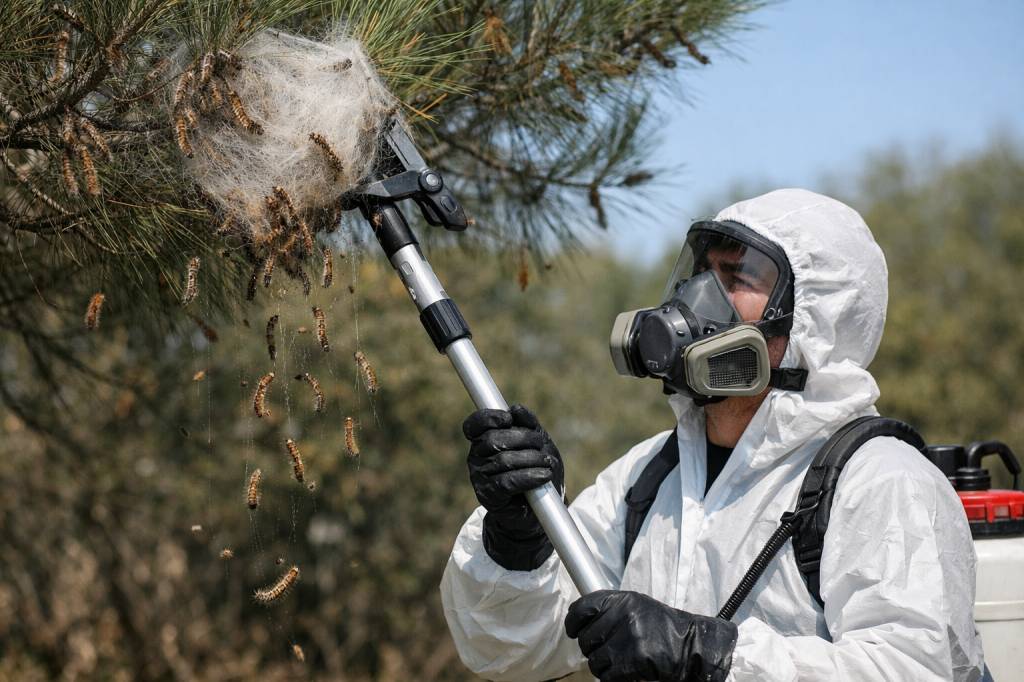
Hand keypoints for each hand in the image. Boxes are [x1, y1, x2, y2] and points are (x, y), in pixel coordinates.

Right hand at [463, 404, 563, 569]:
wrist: (540, 508)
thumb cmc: (537, 470)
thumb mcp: (538, 443)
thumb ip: (528, 424)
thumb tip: (516, 409)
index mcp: (483, 441)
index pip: (474, 425)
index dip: (488, 418)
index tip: (508, 418)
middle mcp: (476, 458)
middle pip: (492, 440)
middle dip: (522, 438)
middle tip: (540, 445)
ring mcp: (480, 478)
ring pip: (502, 461)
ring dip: (531, 459)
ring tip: (547, 463)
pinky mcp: (489, 497)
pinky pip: (507, 482)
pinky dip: (529, 477)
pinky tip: (543, 476)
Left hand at [565, 590, 737, 681]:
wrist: (693, 645)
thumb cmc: (663, 628)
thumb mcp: (637, 607)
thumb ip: (610, 610)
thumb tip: (578, 620)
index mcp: (622, 599)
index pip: (582, 608)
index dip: (573, 623)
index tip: (573, 631)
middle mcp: (624, 615)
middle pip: (585, 639)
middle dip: (594, 649)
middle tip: (610, 651)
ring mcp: (630, 637)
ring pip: (594, 660)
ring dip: (604, 666)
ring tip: (620, 663)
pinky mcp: (636, 660)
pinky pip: (608, 675)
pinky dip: (614, 678)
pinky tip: (627, 673)